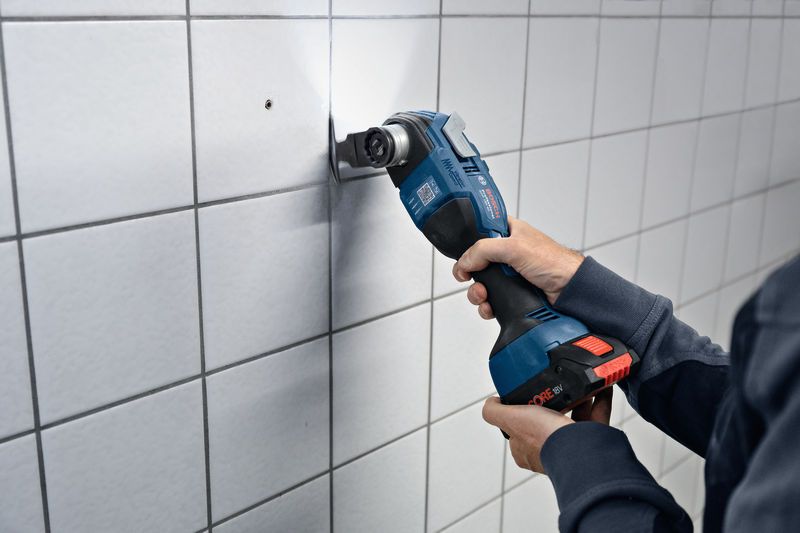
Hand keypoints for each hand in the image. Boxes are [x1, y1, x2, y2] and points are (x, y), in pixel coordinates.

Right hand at [452, 217, 583, 317]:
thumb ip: (484, 250)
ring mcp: (509, 274)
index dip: (469, 244)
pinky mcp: (512, 293)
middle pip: (477, 262)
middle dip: (471, 274)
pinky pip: (491, 300)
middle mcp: (508, 253)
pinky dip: (487, 306)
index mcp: (509, 232)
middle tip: (471, 279)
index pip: (481, 232)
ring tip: (484, 296)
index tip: (463, 257)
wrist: (570, 291)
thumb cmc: (555, 262)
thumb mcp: (514, 247)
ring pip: (482, 284)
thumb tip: (464, 261)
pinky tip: (490, 307)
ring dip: (477, 293)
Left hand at [482, 387, 613, 473]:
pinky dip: (599, 400)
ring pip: (574, 418)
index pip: (518, 426)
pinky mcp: (593, 440)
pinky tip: (599, 387)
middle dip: (553, 401)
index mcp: (526, 449)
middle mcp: (549, 449)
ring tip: (577, 382)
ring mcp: (572, 446)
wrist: (580, 450)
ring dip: (577, 399)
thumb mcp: (511, 419)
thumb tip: (490, 402)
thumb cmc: (544, 439)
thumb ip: (494, 412)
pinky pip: (596, 416)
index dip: (521, 410)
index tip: (528, 394)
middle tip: (555, 386)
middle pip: (548, 419)